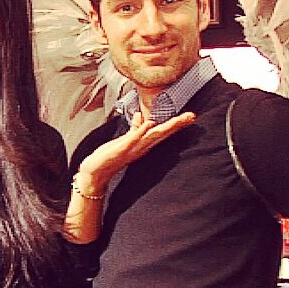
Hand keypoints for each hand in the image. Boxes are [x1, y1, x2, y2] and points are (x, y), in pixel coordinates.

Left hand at [78, 111, 195, 190]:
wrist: (96, 171)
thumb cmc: (110, 155)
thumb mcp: (125, 140)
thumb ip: (135, 129)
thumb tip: (141, 116)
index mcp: (143, 143)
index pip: (162, 131)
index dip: (176, 123)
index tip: (190, 116)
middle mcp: (141, 146)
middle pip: (162, 133)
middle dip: (177, 125)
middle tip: (192, 116)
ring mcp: (132, 148)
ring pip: (151, 136)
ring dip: (165, 128)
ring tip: (178, 119)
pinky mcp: (121, 149)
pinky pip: (132, 139)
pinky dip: (141, 131)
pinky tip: (150, 123)